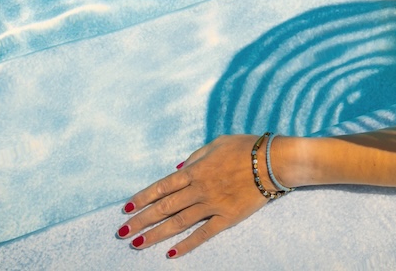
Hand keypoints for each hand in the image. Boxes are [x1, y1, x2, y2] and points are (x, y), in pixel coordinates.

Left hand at [115, 134, 274, 258]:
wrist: (273, 161)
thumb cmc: (245, 147)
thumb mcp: (217, 143)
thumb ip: (195, 157)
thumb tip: (178, 170)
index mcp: (195, 170)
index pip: (162, 186)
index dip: (143, 198)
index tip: (127, 209)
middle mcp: (199, 189)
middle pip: (164, 207)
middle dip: (141, 220)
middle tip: (122, 232)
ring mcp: (212, 205)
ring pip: (178, 222)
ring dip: (156, 234)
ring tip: (138, 244)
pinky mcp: (226, 218)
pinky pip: (203, 234)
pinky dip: (187, 244)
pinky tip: (172, 253)